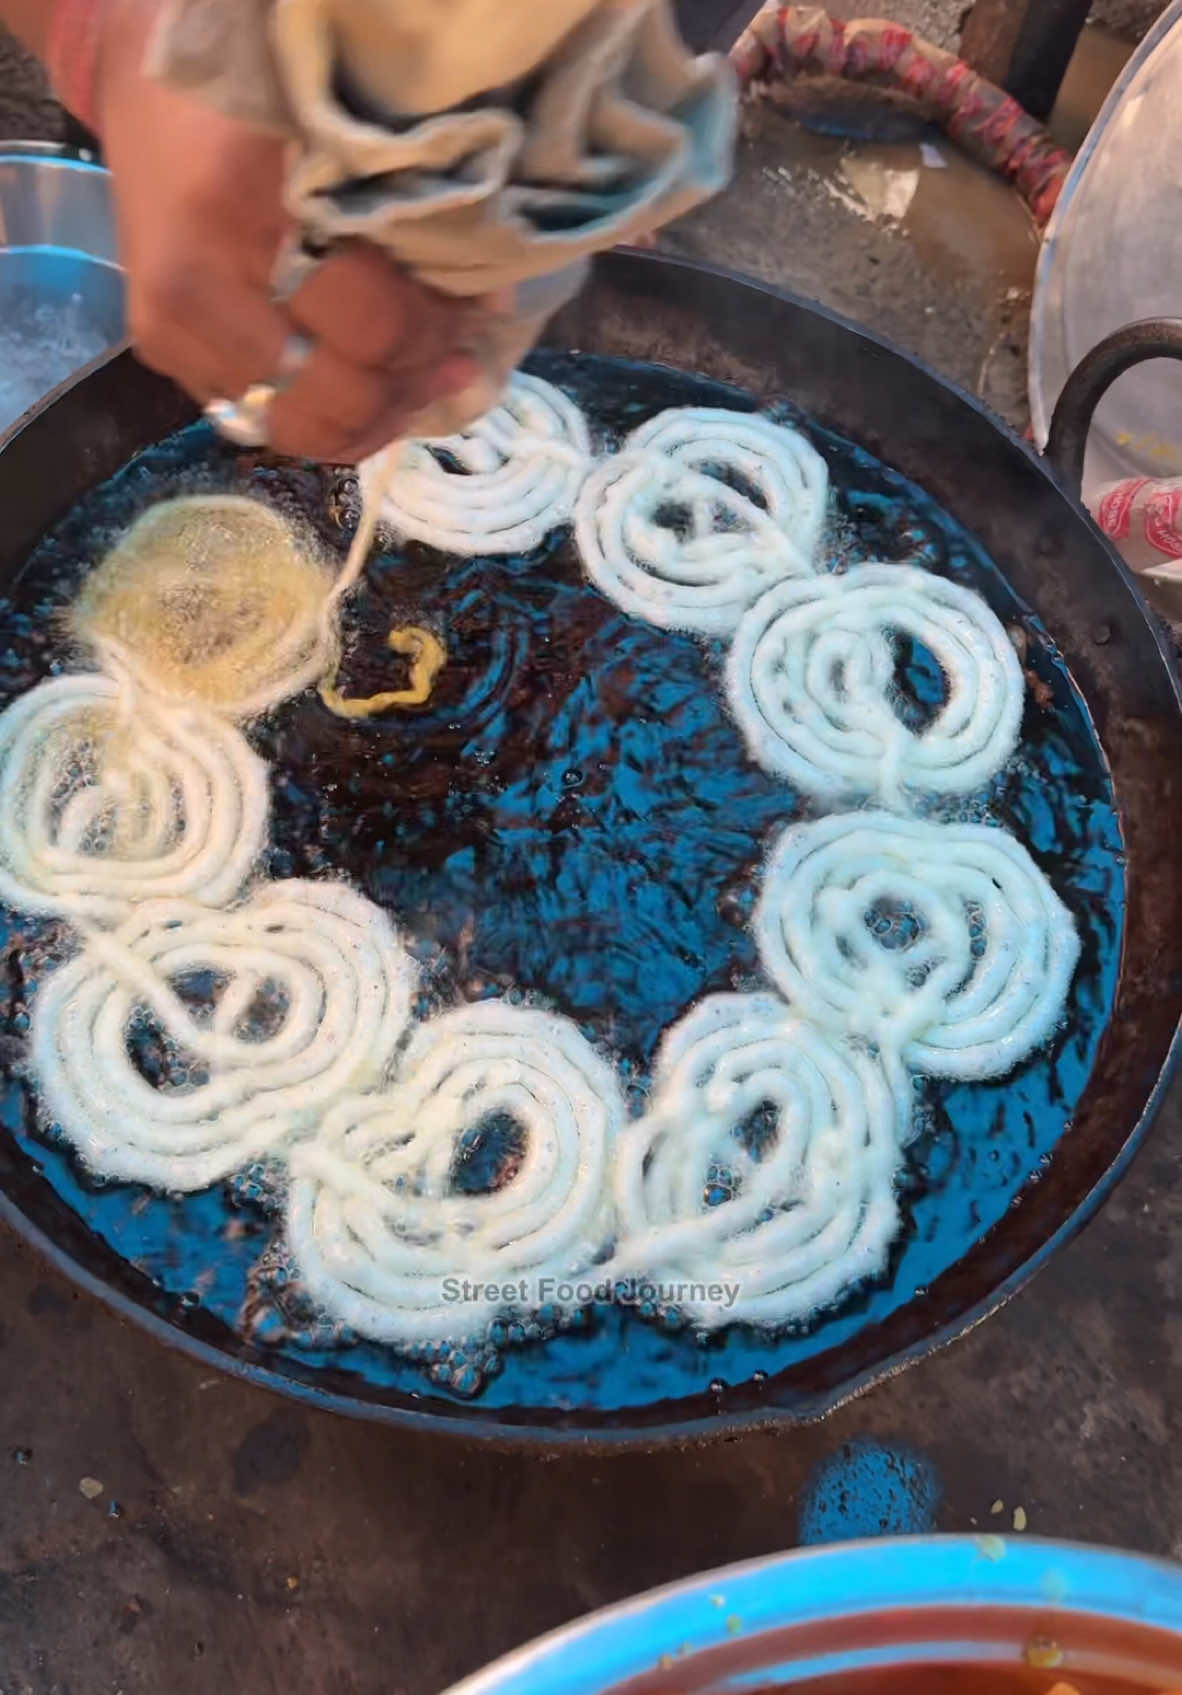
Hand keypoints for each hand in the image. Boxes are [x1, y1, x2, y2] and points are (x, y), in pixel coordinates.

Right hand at [96, 0, 478, 462]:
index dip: (429, 330)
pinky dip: (330, 418)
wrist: (149, 105)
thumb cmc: (245, 113)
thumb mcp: (325, 143)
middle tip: (449, 357)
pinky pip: (269, 425)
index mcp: (233, 230)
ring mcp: (175, 340)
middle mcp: (194, 302)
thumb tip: (487, 297)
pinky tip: (365, 390)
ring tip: (415, 384)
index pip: (367, 325)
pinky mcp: (169, 362)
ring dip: (373, 417)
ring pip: (303, 430)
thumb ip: (398, 218)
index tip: (467, 309)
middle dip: (407, 383)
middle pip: (337, 394)